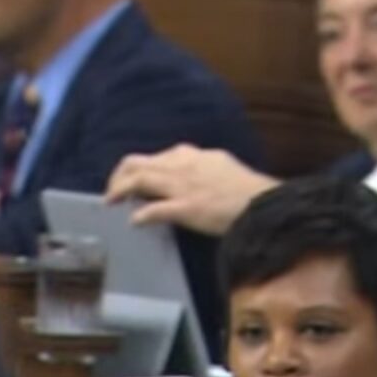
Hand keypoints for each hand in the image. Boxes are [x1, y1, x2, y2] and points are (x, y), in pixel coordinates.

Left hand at [104, 144, 276, 235]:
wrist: (265, 203)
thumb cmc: (246, 190)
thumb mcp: (220, 167)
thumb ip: (198, 169)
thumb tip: (181, 177)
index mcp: (191, 155)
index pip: (155, 157)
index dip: (136, 169)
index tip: (129, 180)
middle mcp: (183, 165)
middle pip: (137, 164)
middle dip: (118, 177)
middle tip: (111, 193)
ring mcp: (183, 186)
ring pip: (139, 180)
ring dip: (119, 190)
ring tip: (110, 202)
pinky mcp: (188, 207)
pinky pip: (155, 210)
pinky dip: (140, 215)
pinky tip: (134, 221)